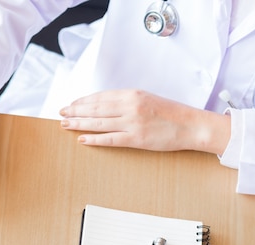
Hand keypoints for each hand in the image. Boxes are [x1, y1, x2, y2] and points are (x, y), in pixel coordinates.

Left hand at [59, 89, 229, 154]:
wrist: (192, 125)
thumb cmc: (170, 113)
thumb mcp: (147, 98)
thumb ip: (127, 101)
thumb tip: (104, 105)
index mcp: (133, 94)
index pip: (101, 97)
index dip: (83, 101)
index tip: (71, 104)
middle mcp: (130, 106)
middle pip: (96, 109)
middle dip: (76, 111)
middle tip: (62, 113)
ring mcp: (132, 123)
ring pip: (99, 123)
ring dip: (79, 124)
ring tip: (65, 125)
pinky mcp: (136, 139)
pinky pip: (110, 139)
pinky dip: (94, 139)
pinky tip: (82, 139)